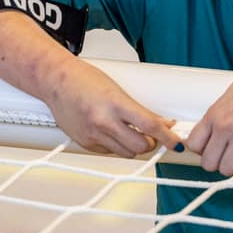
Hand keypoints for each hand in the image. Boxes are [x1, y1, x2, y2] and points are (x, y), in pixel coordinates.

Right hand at [43, 56, 182, 157]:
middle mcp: (104, 121)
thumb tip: (161, 122)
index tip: (177, 143)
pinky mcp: (85, 143)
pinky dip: (117, 146)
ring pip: (127, 153)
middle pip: (141, 146)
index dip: (168, 137)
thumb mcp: (117, 90)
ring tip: (133, 133)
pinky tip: (114, 134)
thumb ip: (137, 109)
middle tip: (153, 135)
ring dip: (135, 146)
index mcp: (116, 103)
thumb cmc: (85, 79)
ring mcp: (93, 134)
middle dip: (152, 143)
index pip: (150, 125)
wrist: (55, 81)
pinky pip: (110, 152)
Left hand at [185, 61, 232, 175]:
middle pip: (207, 162)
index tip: (211, 148)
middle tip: (228, 154)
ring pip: (226, 169)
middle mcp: (224, 127)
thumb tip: (215, 126)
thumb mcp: (232, 94)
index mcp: (214, 114)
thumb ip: (220, 112)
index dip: (202, 150)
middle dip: (218, 161)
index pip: (193, 144)